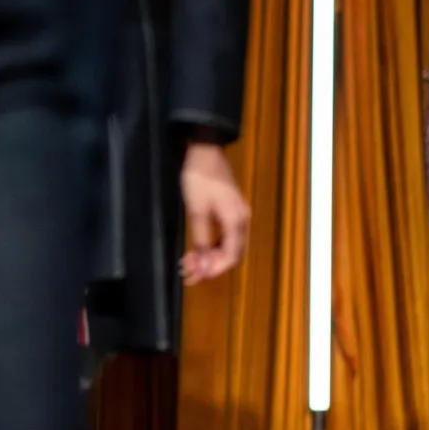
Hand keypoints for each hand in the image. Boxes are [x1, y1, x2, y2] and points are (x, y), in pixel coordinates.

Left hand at [179, 142, 252, 284]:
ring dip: (209, 256)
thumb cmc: (200, 180)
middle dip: (210, 266)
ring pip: (227, 245)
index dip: (215, 270)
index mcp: (236, 222)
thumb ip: (201, 240)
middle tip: (188, 273)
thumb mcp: (197, 211)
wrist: (205, 152)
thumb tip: (204, 266)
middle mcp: (241, 221)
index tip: (196, 277)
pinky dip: (211, 245)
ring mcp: (238, 216)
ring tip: (188, 263)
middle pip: (231, 253)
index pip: (232, 256)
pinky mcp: (231, 211)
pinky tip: (197, 249)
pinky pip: (224, 236)